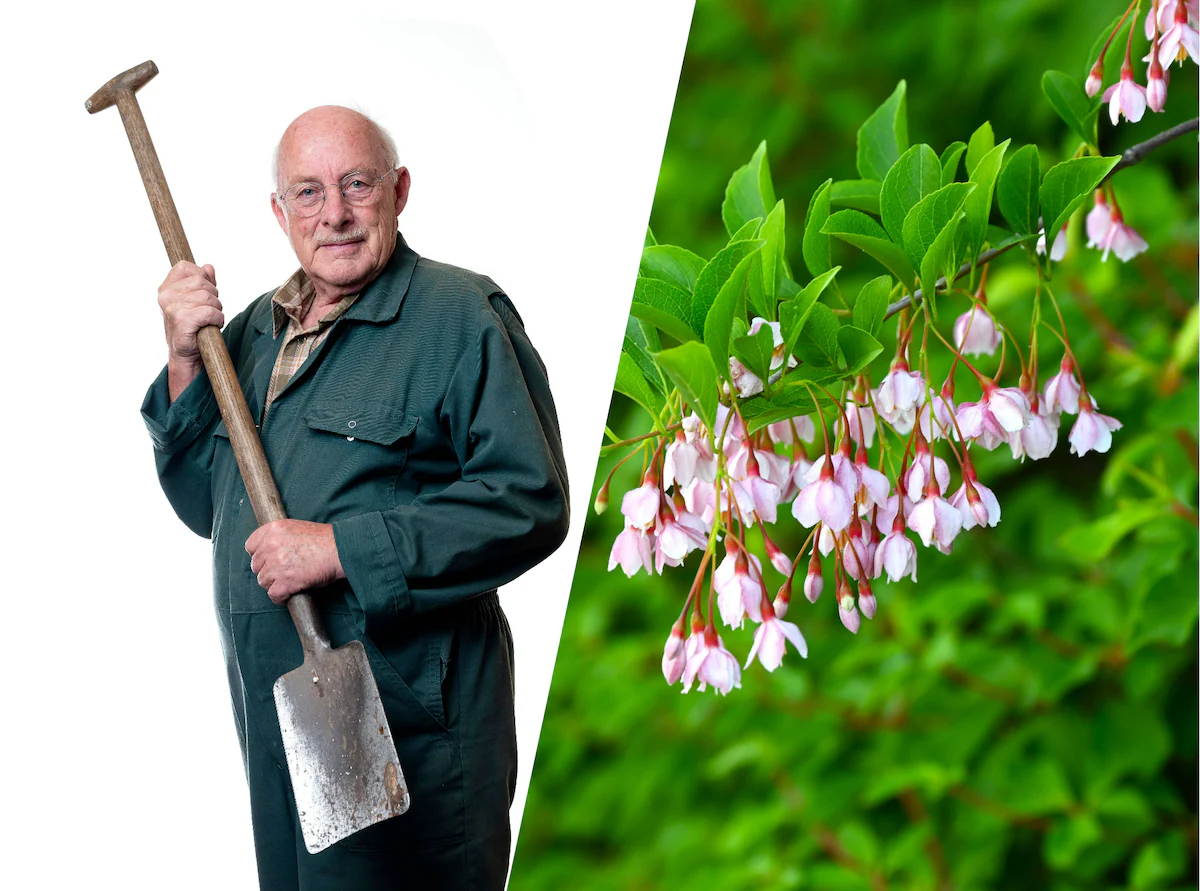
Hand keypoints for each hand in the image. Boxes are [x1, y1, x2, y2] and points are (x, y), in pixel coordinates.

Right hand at [157, 261, 222, 400]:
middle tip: (209, 310)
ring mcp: (172, 308)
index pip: (185, 267)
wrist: (186, 354)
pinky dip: (217, 319)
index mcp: (166, 288)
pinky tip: (213, 325)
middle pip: (201, 282)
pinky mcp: (182, 320)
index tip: (204, 292)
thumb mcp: (196, 300)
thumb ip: (203, 282)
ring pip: (208, 297)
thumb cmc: (192, 327)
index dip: (201, 277)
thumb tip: (208, 267)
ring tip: (209, 319)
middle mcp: (166, 296)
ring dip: (216, 309)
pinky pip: (209, 312)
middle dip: (213, 296)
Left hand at [245, 520, 345, 604]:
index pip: (251, 546)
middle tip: (282, 573)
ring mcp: (277, 564)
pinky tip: (289, 594)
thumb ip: (280, 537)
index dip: (259, 555)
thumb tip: (270, 551)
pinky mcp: (285, 581)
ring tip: (289, 582)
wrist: (341, 549)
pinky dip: (281, 597)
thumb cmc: (325, 540)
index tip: (267, 560)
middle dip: (268, 571)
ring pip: (263, 581)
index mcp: (273, 529)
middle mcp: (271, 545)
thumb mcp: (297, 528)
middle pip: (256, 566)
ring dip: (275, 584)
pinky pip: (274, 595)